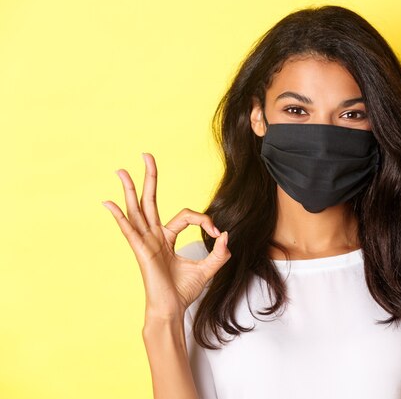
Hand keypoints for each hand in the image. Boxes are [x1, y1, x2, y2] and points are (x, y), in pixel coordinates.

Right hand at [102, 152, 230, 320]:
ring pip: (137, 210)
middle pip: (150, 200)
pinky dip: (119, 216)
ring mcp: (146, 242)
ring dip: (129, 190)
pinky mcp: (141, 251)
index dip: (204, 220)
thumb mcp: (208, 269)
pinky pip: (129, 230)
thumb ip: (219, 253)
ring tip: (121, 171)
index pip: (186, 215)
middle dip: (149, 178)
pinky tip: (108, 203)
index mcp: (167, 237)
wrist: (172, 310)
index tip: (216, 232)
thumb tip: (226, 236)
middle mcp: (154, 236)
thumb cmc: (183, 291)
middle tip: (146, 155)